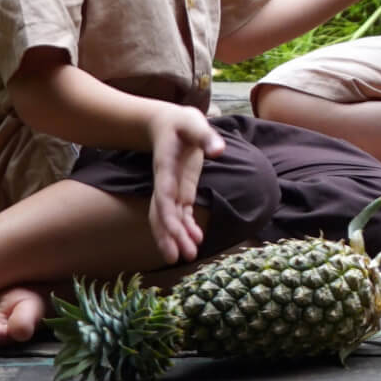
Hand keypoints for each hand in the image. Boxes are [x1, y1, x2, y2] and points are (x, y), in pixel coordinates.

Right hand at [146, 106, 223, 263]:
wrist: (167, 123)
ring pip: (169, 217)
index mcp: (165, 167)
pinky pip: (181, 212)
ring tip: (188, 255)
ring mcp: (172, 188)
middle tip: (176, 258)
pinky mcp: (181, 190)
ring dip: (177, 236)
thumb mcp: (193, 123)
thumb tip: (219, 150)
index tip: (174, 232)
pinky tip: (197, 239)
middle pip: (161, 213)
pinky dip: (186, 226)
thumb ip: (206, 136)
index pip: (164, 196)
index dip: (167, 215)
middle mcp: (165, 182)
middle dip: (168, 235)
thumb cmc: (181, 122)